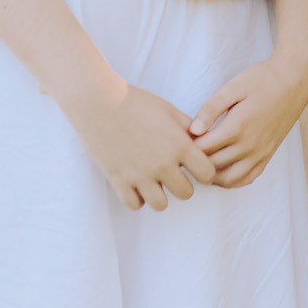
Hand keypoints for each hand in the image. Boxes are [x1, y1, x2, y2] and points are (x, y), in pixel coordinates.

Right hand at [66, 79, 216, 210]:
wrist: (100, 103)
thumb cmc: (137, 102)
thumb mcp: (169, 110)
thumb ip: (188, 128)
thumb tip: (202, 142)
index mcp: (179, 145)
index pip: (207, 173)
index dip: (204, 170)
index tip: (195, 166)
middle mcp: (162, 164)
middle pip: (186, 193)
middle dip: (183, 184)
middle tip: (173, 174)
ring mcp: (140, 175)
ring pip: (161, 205)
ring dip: (160, 194)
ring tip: (154, 181)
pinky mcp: (118, 181)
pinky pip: (134, 204)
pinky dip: (137, 197)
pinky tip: (136, 184)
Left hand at [190, 51, 307, 187]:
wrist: (294, 81)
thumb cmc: (262, 79)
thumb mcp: (233, 87)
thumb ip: (211, 108)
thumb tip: (193, 130)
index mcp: (237, 127)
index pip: (202, 149)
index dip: (186, 146)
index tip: (179, 138)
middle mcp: (249, 145)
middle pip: (212, 165)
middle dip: (194, 161)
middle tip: (184, 151)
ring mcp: (260, 153)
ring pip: (228, 179)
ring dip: (211, 175)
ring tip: (200, 162)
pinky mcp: (267, 155)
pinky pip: (247, 178)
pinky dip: (231, 181)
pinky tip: (221, 171)